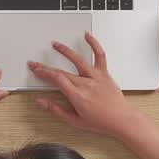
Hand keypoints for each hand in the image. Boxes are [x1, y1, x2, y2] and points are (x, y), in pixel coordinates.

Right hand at [29, 32, 144, 137]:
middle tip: (36, 63)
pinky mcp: (105, 74)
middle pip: (62, 72)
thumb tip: (42, 102)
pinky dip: (94, 44)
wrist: (122, 120)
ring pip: (78, 60)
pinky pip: (100, 56)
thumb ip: (56, 110)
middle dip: (46, 66)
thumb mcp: (75, 121)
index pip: (57, 80)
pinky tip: (87, 36)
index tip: (36, 69)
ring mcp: (96, 77)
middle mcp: (86, 84)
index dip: (44, 73)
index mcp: (78, 96)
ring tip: (55, 44)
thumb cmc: (101, 122)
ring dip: (65, 51)